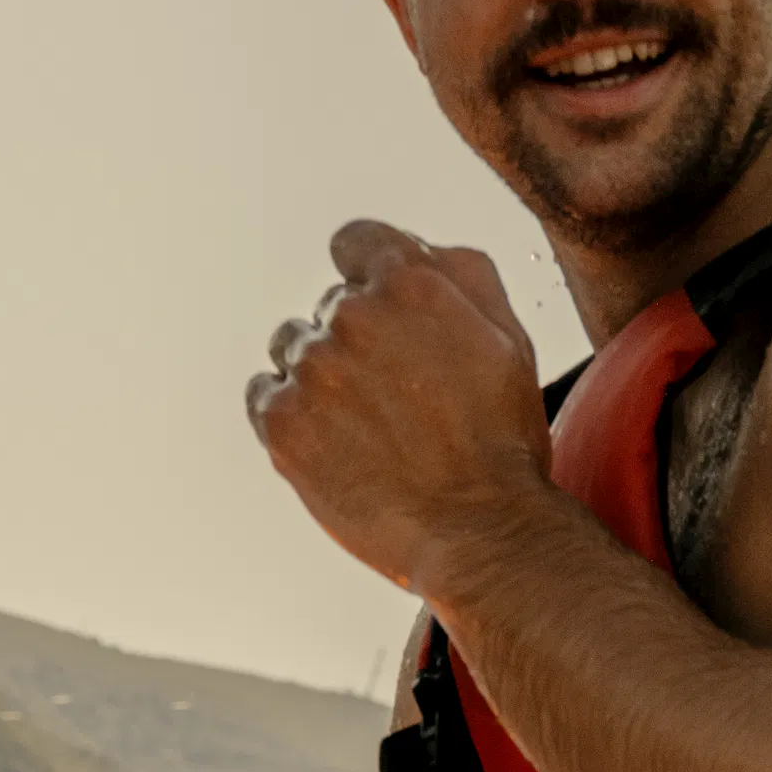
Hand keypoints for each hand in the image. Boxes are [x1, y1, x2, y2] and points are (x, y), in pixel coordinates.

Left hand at [246, 221, 552, 594]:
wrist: (476, 530)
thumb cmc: (499, 440)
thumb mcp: (508, 336)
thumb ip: (460, 274)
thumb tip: (417, 249)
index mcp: (409, 285)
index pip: (356, 242)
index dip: (369, 274)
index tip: (380, 310)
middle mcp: (353, 315)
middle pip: (331, 306)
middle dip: (359, 340)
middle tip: (396, 395)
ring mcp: (312, 369)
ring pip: (294, 347)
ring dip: (321, 375)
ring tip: (365, 424)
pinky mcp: (282, 422)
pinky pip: (264, 394)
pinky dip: (290, 412)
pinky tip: (332, 442)